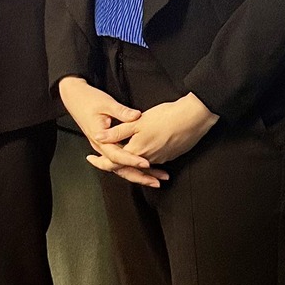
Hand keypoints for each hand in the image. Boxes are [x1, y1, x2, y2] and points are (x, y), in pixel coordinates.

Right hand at [59, 75, 164, 188]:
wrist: (75, 98)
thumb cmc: (88, 100)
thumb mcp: (106, 103)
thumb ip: (122, 111)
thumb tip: (136, 116)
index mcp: (100, 138)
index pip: (117, 155)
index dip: (132, 160)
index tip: (146, 163)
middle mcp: (101, 146)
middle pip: (119, 168)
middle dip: (138, 177)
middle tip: (156, 181)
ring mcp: (103, 147)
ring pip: (120, 167)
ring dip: (137, 175)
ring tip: (155, 180)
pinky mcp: (106, 146)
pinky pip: (119, 161)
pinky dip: (132, 167)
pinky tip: (144, 171)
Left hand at [92, 93, 217, 186]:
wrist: (193, 118)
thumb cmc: (166, 117)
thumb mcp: (137, 122)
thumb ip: (117, 132)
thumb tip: (98, 136)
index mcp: (137, 151)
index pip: (113, 163)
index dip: (100, 162)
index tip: (91, 159)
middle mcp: (148, 159)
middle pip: (127, 167)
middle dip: (114, 165)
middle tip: (100, 161)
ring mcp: (160, 158)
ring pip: (141, 165)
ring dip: (131, 164)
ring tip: (120, 160)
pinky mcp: (170, 155)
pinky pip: (153, 162)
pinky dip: (146, 161)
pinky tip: (144, 155)